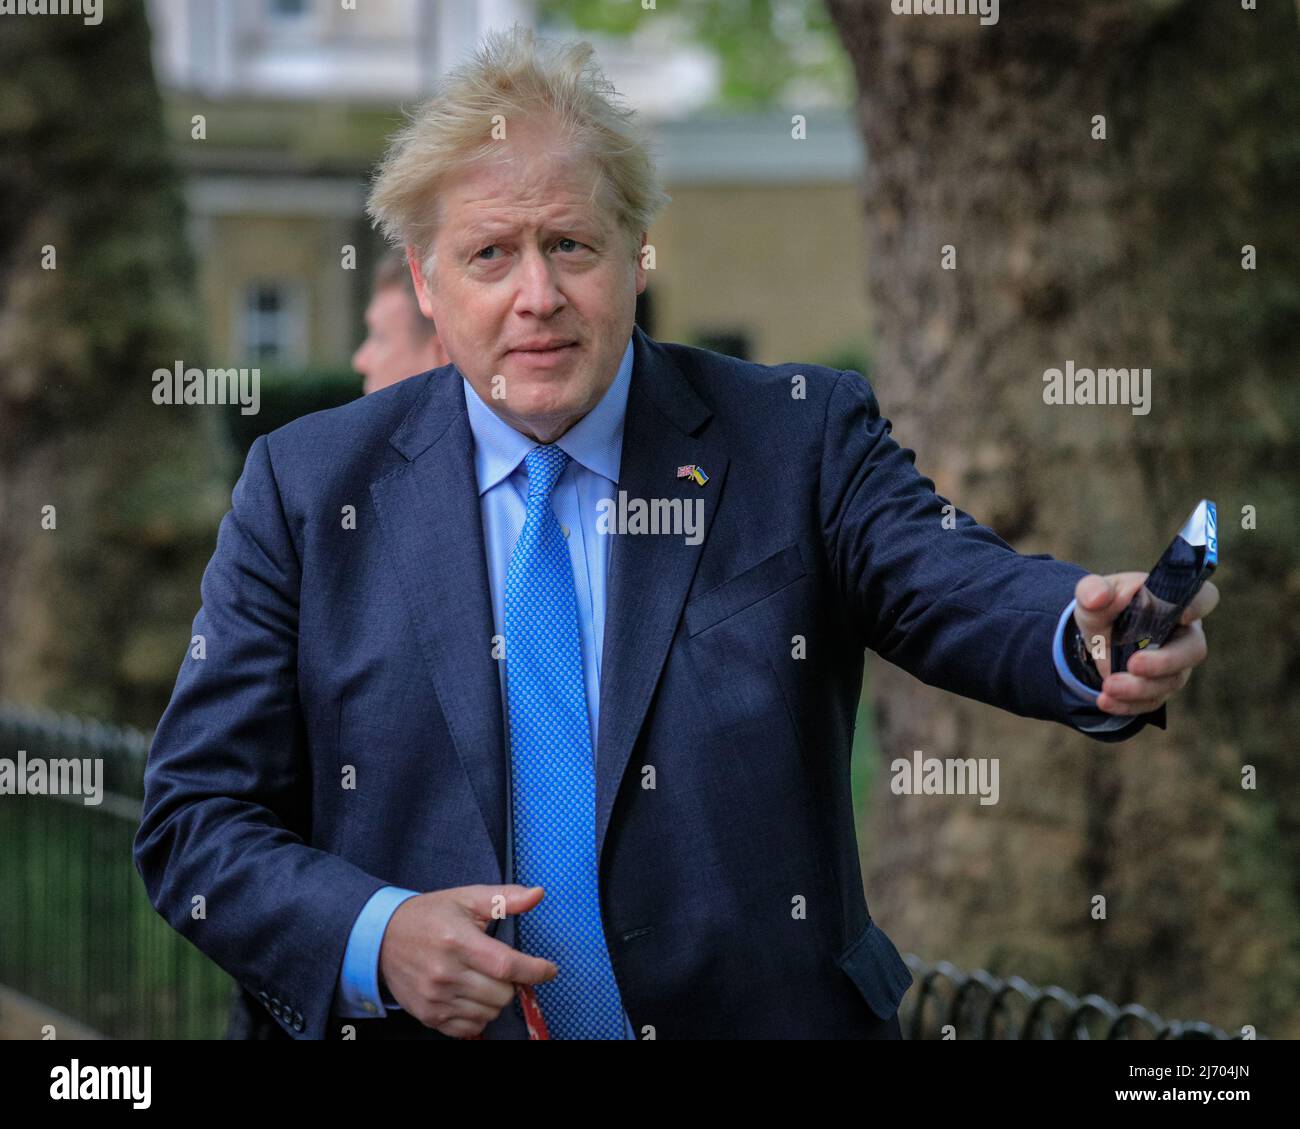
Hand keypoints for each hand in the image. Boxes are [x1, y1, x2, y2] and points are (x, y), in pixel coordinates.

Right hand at [378, 884, 556, 1037]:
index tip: (549, 969)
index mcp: (458, 941)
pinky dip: (478, 1014)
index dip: (535, 970)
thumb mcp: (466, 898)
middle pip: (502, 993)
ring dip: (495, 999)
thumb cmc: (430, 915)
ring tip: (482, 978)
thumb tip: (538, 895)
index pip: (507, 965)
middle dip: (511, 982)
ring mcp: (436, 998)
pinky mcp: (429, 1015)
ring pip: (489, 1013)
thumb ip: (505, 898)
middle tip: (501, 967)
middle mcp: (446, 974)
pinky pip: (470, 1028)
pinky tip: (470, 994)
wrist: (382, 939)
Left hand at [1072, 571, 1218, 716]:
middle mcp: (1183, 633)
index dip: (1199, 605)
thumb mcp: (1092, 595)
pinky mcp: (1160, 687)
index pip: (1204, 597)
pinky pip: (1152, 701)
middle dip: (1165, 661)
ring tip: (1108, 686)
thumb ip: (1092, 590)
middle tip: (1134, 665)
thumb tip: (1096, 596)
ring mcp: (1175, 664)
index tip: (1181, 614)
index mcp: (1175, 601)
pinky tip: (1106, 701)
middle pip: (1193, 650)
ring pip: (1171, 681)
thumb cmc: (1104, 607)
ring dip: (1139, 687)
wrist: (1094, 637)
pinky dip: (1128, 704)